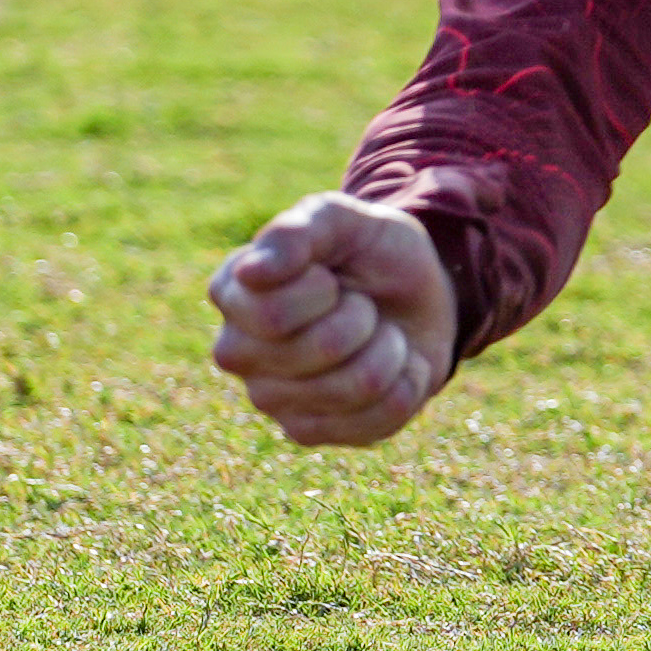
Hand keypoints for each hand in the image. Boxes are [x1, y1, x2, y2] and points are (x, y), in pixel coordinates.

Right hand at [207, 194, 458, 446]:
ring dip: (389, 350)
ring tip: (378, 333)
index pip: (271, 314)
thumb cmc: (370, 252)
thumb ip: (298, 231)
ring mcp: (269, 398)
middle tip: (359, 304)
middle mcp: (238, 350)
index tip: (330, 275)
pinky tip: (393, 367)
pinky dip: (406, 383)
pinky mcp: (308, 431)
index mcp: (233, 292)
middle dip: (360, 318)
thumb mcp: (345, 219)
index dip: (322, 290)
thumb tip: (250, 272)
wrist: (418, 294)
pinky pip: (376, 420)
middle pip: (314, 352)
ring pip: (353, 387)